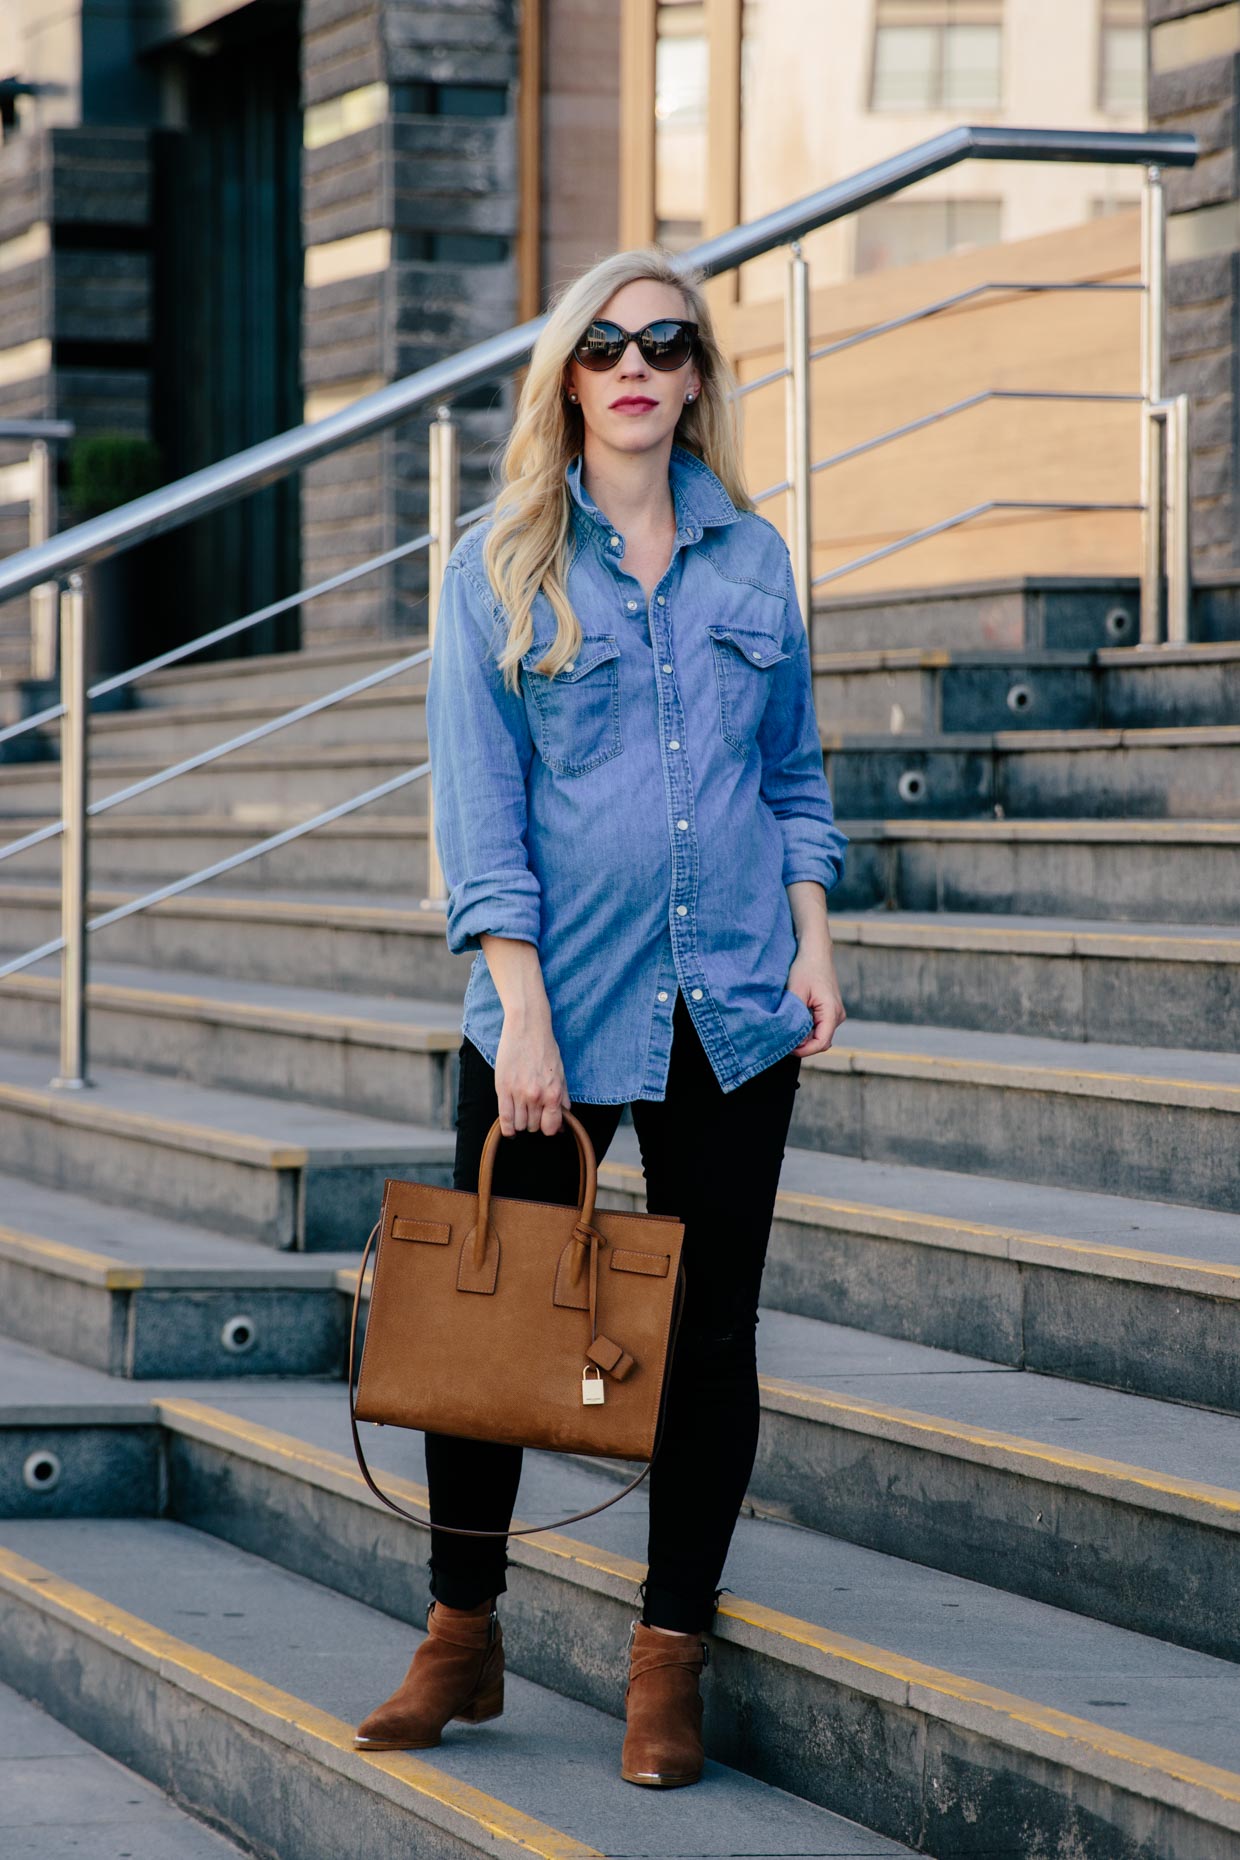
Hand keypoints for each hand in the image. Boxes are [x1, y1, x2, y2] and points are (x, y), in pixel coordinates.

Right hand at [494, 1011, 571, 1136]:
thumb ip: (563, 1097)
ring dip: (520, 1122)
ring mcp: (518, 1093)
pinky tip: (509, 1129)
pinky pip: (504, 1118)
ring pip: (519, 1124)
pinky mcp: (503, 1088)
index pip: (551, 1127)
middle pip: (533, 1126)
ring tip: (521, 1113)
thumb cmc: (545, 1048)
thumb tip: (564, 1119)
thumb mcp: (560, 1073)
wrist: (527, 1028)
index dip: (548, 1128)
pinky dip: (507, 1128)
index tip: (544, 1124)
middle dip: (534, 1122)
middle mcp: (537, 1096)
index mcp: (553, 1093)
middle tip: (532, 1112)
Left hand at [785, 939, 846, 1056]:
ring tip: (787, 1029)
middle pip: (821, 1042)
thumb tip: (791, 1037)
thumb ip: (794, 1017)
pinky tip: (794, 1022)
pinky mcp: (830, 1010)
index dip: (804, 1050)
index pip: (821, 1043)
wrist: (815, 952)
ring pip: (820, 1035)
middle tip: (783, 1040)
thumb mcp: (795, 992)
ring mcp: (835, 1013)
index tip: (787, 1047)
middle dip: (803, 1045)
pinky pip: (820, 1027)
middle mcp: (838, 1015)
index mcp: (832, 1012)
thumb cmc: (806, 968)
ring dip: (805, 1037)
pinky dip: (807, 1029)